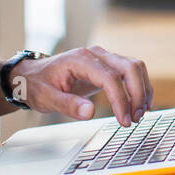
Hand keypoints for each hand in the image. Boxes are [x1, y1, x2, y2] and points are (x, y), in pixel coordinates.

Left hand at [9, 46, 153, 126]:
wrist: (33, 76)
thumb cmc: (38, 85)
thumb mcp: (46, 98)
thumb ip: (68, 105)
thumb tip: (90, 113)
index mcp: (81, 60)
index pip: (111, 77)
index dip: (121, 100)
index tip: (124, 120)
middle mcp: (97, 55)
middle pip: (130, 67)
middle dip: (138, 94)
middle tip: (135, 118)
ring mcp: (105, 58)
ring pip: (135, 68)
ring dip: (142, 90)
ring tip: (139, 114)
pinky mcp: (109, 66)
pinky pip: (132, 72)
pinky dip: (140, 87)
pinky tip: (139, 104)